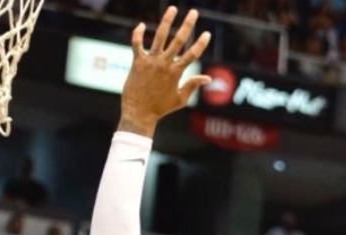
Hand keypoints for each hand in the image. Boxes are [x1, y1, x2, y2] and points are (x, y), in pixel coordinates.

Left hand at [119, 6, 212, 136]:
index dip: (201, 44)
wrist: (139, 112)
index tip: (207, 33)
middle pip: (178, 40)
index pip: (192, 55)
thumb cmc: (161, 108)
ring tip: (173, 9)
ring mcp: (150, 61)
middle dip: (187, 25)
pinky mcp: (137, 62)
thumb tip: (208, 78)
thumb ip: (192, 85)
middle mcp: (164, 64)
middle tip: (194, 12)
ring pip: (159, 37)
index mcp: (176, 73)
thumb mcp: (180, 99)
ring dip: (167, 21)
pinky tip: (141, 25)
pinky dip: (138, 33)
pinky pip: (137, 44)